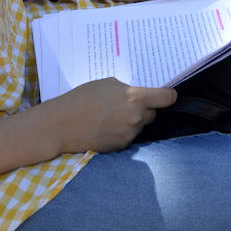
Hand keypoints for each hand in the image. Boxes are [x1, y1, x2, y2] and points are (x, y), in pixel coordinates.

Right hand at [47, 77, 175, 154]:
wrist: (62, 124)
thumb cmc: (82, 99)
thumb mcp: (108, 84)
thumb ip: (127, 90)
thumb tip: (137, 95)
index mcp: (136, 98)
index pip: (167, 98)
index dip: (169, 96)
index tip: (168, 96)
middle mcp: (137, 117)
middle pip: (153, 113)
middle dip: (144, 109)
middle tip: (126, 104)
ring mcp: (129, 134)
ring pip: (140, 126)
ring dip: (132, 121)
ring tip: (111, 115)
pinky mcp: (121, 146)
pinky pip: (129, 136)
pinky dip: (122, 132)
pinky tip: (106, 127)